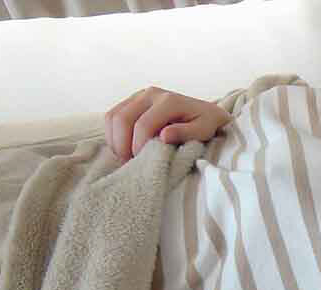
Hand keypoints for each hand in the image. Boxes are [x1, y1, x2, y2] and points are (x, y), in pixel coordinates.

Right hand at [104, 86, 231, 162]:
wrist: (207, 111)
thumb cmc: (207, 124)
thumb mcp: (205, 130)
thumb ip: (187, 133)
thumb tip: (164, 136)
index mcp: (169, 101)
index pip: (143, 125)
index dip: (138, 147)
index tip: (143, 164)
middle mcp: (152, 94)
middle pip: (122, 119)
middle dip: (122, 145)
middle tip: (130, 164)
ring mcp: (140, 95)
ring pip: (113, 116)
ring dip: (115, 140)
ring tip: (127, 157)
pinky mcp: (133, 100)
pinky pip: (112, 115)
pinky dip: (113, 134)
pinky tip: (124, 147)